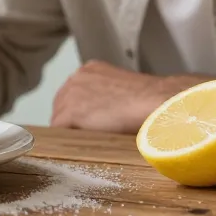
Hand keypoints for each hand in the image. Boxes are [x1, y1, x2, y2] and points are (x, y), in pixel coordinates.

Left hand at [50, 60, 174, 133]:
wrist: (156, 103)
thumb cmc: (149, 101)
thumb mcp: (123, 91)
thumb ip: (106, 97)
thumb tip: (103, 113)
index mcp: (89, 70)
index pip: (73, 94)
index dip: (79, 111)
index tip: (87, 122)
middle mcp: (76, 77)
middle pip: (61, 104)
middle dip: (71, 120)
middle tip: (87, 135)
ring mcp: (70, 94)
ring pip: (59, 117)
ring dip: (70, 129)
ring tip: (87, 141)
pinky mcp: (70, 112)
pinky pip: (59, 129)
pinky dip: (66, 139)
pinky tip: (79, 145)